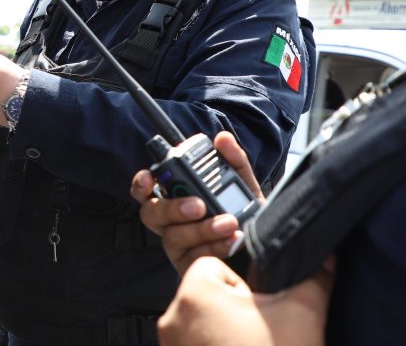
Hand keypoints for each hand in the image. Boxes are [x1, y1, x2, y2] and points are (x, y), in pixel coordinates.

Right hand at [130, 131, 263, 274]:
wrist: (265, 251)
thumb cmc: (246, 216)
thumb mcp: (244, 186)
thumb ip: (234, 162)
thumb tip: (222, 138)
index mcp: (175, 197)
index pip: (145, 190)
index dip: (141, 184)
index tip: (151, 178)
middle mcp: (170, 222)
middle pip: (151, 214)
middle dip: (172, 208)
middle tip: (199, 205)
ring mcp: (178, 246)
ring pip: (173, 237)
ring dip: (201, 229)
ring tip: (229, 223)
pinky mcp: (189, 267)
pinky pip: (193, 258)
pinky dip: (214, 247)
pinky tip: (232, 241)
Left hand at [158, 256, 333, 345]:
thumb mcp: (303, 314)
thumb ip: (314, 277)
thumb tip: (326, 256)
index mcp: (194, 296)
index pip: (212, 265)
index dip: (241, 282)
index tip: (258, 305)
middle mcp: (172, 320)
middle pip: (204, 294)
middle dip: (233, 308)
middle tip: (258, 331)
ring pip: (200, 322)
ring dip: (225, 329)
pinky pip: (195, 344)